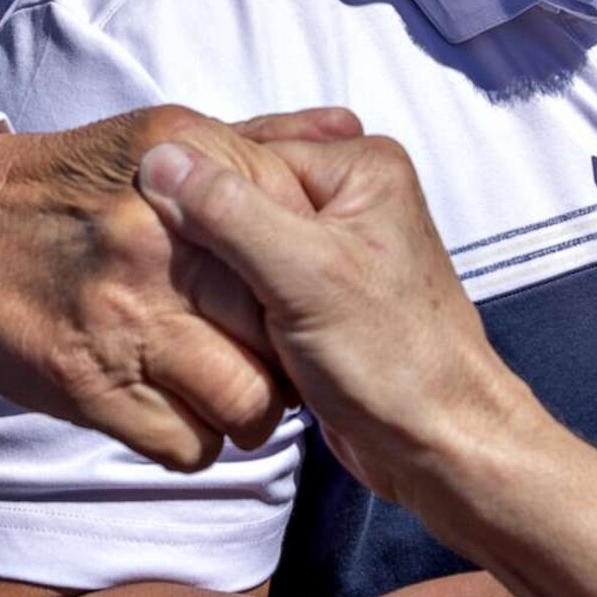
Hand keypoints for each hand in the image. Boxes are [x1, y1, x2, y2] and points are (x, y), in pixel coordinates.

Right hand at [0, 106, 354, 470]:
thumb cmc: (76, 184)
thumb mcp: (165, 134)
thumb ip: (258, 140)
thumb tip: (347, 122)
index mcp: (185, 161)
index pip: (294, 225)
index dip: (303, 270)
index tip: (289, 288)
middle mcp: (160, 235)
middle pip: (278, 321)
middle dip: (287, 352)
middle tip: (272, 351)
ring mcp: (126, 313)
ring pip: (247, 399)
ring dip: (248, 408)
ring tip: (227, 389)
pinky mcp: (92, 382)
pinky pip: (187, 442)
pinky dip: (195, 437)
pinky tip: (178, 408)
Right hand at [136, 125, 535, 507]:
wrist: (438, 445)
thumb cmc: (392, 360)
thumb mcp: (301, 275)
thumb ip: (229, 212)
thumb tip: (158, 158)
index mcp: (361, 166)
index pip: (248, 151)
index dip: (201, 191)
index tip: (159, 227)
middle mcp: (354, 195)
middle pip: (247, 192)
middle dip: (211, 234)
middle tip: (178, 272)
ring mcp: (341, 244)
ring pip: (249, 238)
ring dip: (222, 273)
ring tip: (203, 302)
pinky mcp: (325, 291)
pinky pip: (261, 276)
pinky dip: (239, 299)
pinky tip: (224, 323)